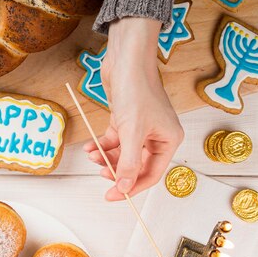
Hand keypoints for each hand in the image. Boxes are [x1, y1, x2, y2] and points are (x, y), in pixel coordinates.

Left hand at [84, 18, 183, 200]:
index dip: (130, 188)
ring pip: (122, 154)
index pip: (150, 175)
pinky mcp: (126, 121)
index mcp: (168, 140)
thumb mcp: (131, 132)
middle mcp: (157, 136)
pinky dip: (101, 145)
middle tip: (100, 172)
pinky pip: (114, 141)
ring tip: (92, 155)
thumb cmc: (135, 90)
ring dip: (105, 158)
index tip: (111, 197)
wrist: (125, 59)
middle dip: (115, 170)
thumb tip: (123, 188)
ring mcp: (141, 129)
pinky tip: (89, 146)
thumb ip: (128, 163)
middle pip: (135, 166)